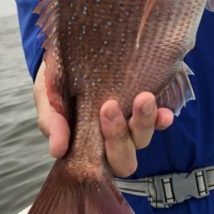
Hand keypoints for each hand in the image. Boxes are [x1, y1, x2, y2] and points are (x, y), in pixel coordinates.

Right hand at [34, 62, 173, 174]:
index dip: (99, 153)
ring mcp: (131, 124)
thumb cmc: (59, 80)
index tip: (94, 124)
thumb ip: (52, 121)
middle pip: (124, 157)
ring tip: (143, 98)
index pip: (99, 163)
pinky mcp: (147, 107)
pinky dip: (162, 118)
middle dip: (119, 137)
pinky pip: (160, 119)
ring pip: (142, 137)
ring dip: (144, 122)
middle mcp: (113, 139)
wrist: (76, 49)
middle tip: (109, 106)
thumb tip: (57, 150)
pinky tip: (165, 112)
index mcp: (87, 145)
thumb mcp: (48, 96)